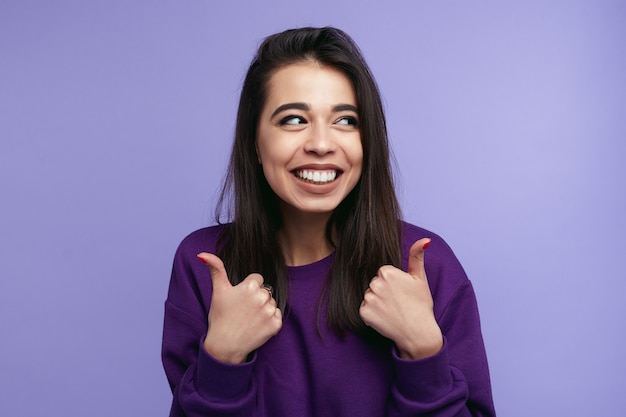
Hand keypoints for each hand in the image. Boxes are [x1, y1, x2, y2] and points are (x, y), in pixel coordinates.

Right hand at [197, 252, 282, 363]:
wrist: (224, 346)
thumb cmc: (220, 317)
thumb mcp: (218, 291)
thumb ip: (215, 269)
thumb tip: (202, 254)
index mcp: (250, 286)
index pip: (257, 279)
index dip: (247, 288)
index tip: (239, 299)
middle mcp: (262, 297)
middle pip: (265, 290)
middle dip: (256, 298)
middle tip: (243, 310)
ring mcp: (270, 311)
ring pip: (271, 303)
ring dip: (264, 309)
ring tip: (249, 318)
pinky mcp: (276, 325)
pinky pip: (277, 317)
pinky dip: (270, 321)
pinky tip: (257, 326)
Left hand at [359, 238, 442, 359]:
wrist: (418, 333)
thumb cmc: (421, 305)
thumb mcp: (420, 278)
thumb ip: (417, 256)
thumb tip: (425, 240)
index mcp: (387, 272)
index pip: (383, 273)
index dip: (393, 283)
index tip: (402, 292)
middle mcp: (375, 284)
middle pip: (374, 284)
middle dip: (383, 291)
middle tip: (398, 302)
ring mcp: (369, 299)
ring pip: (369, 295)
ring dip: (377, 302)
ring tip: (392, 310)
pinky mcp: (364, 313)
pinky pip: (364, 309)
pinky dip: (372, 314)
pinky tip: (385, 318)